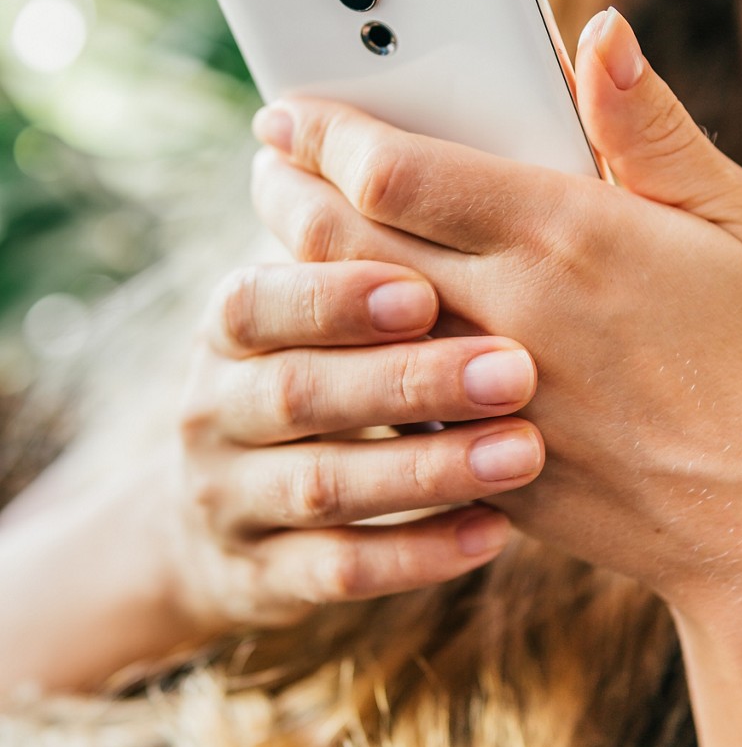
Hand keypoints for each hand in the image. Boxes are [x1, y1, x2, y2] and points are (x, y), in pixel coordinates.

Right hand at [175, 258, 544, 634]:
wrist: (212, 520)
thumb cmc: (302, 377)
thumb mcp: (301, 322)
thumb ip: (354, 262)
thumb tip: (446, 170)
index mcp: (225, 333)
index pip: (257, 305)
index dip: (335, 299)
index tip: (425, 292)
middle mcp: (213, 413)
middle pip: (299, 394)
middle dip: (408, 383)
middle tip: (514, 372)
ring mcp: (230, 501)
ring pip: (324, 486)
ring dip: (428, 470)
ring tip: (524, 452)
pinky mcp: (264, 576)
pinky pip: (340, 570)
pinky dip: (417, 555)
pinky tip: (495, 532)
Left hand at [250, 8, 741, 621]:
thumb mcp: (736, 218)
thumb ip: (649, 126)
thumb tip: (597, 32)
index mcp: (564, 234)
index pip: (394, 170)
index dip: (326, 131)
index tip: (294, 110)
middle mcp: (508, 313)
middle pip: (339, 242)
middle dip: (283, 190)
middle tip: (268, 162)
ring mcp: (482, 397)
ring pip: (344, 321)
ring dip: (300, 269)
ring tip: (292, 229)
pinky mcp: (478, 459)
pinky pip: (383, 399)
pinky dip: (351, 350)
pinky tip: (353, 325)